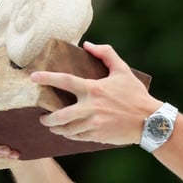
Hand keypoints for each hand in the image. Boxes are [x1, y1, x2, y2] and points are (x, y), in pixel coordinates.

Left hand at [32, 41, 160, 145]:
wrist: (150, 121)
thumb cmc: (136, 95)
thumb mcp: (123, 70)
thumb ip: (106, 54)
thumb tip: (88, 44)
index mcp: (94, 89)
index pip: (65, 81)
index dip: (47, 78)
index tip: (32, 77)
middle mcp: (91, 107)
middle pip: (60, 115)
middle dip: (47, 119)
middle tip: (42, 118)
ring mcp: (94, 124)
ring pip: (67, 130)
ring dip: (57, 129)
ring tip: (53, 127)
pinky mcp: (98, 136)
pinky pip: (78, 137)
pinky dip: (71, 136)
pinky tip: (69, 133)